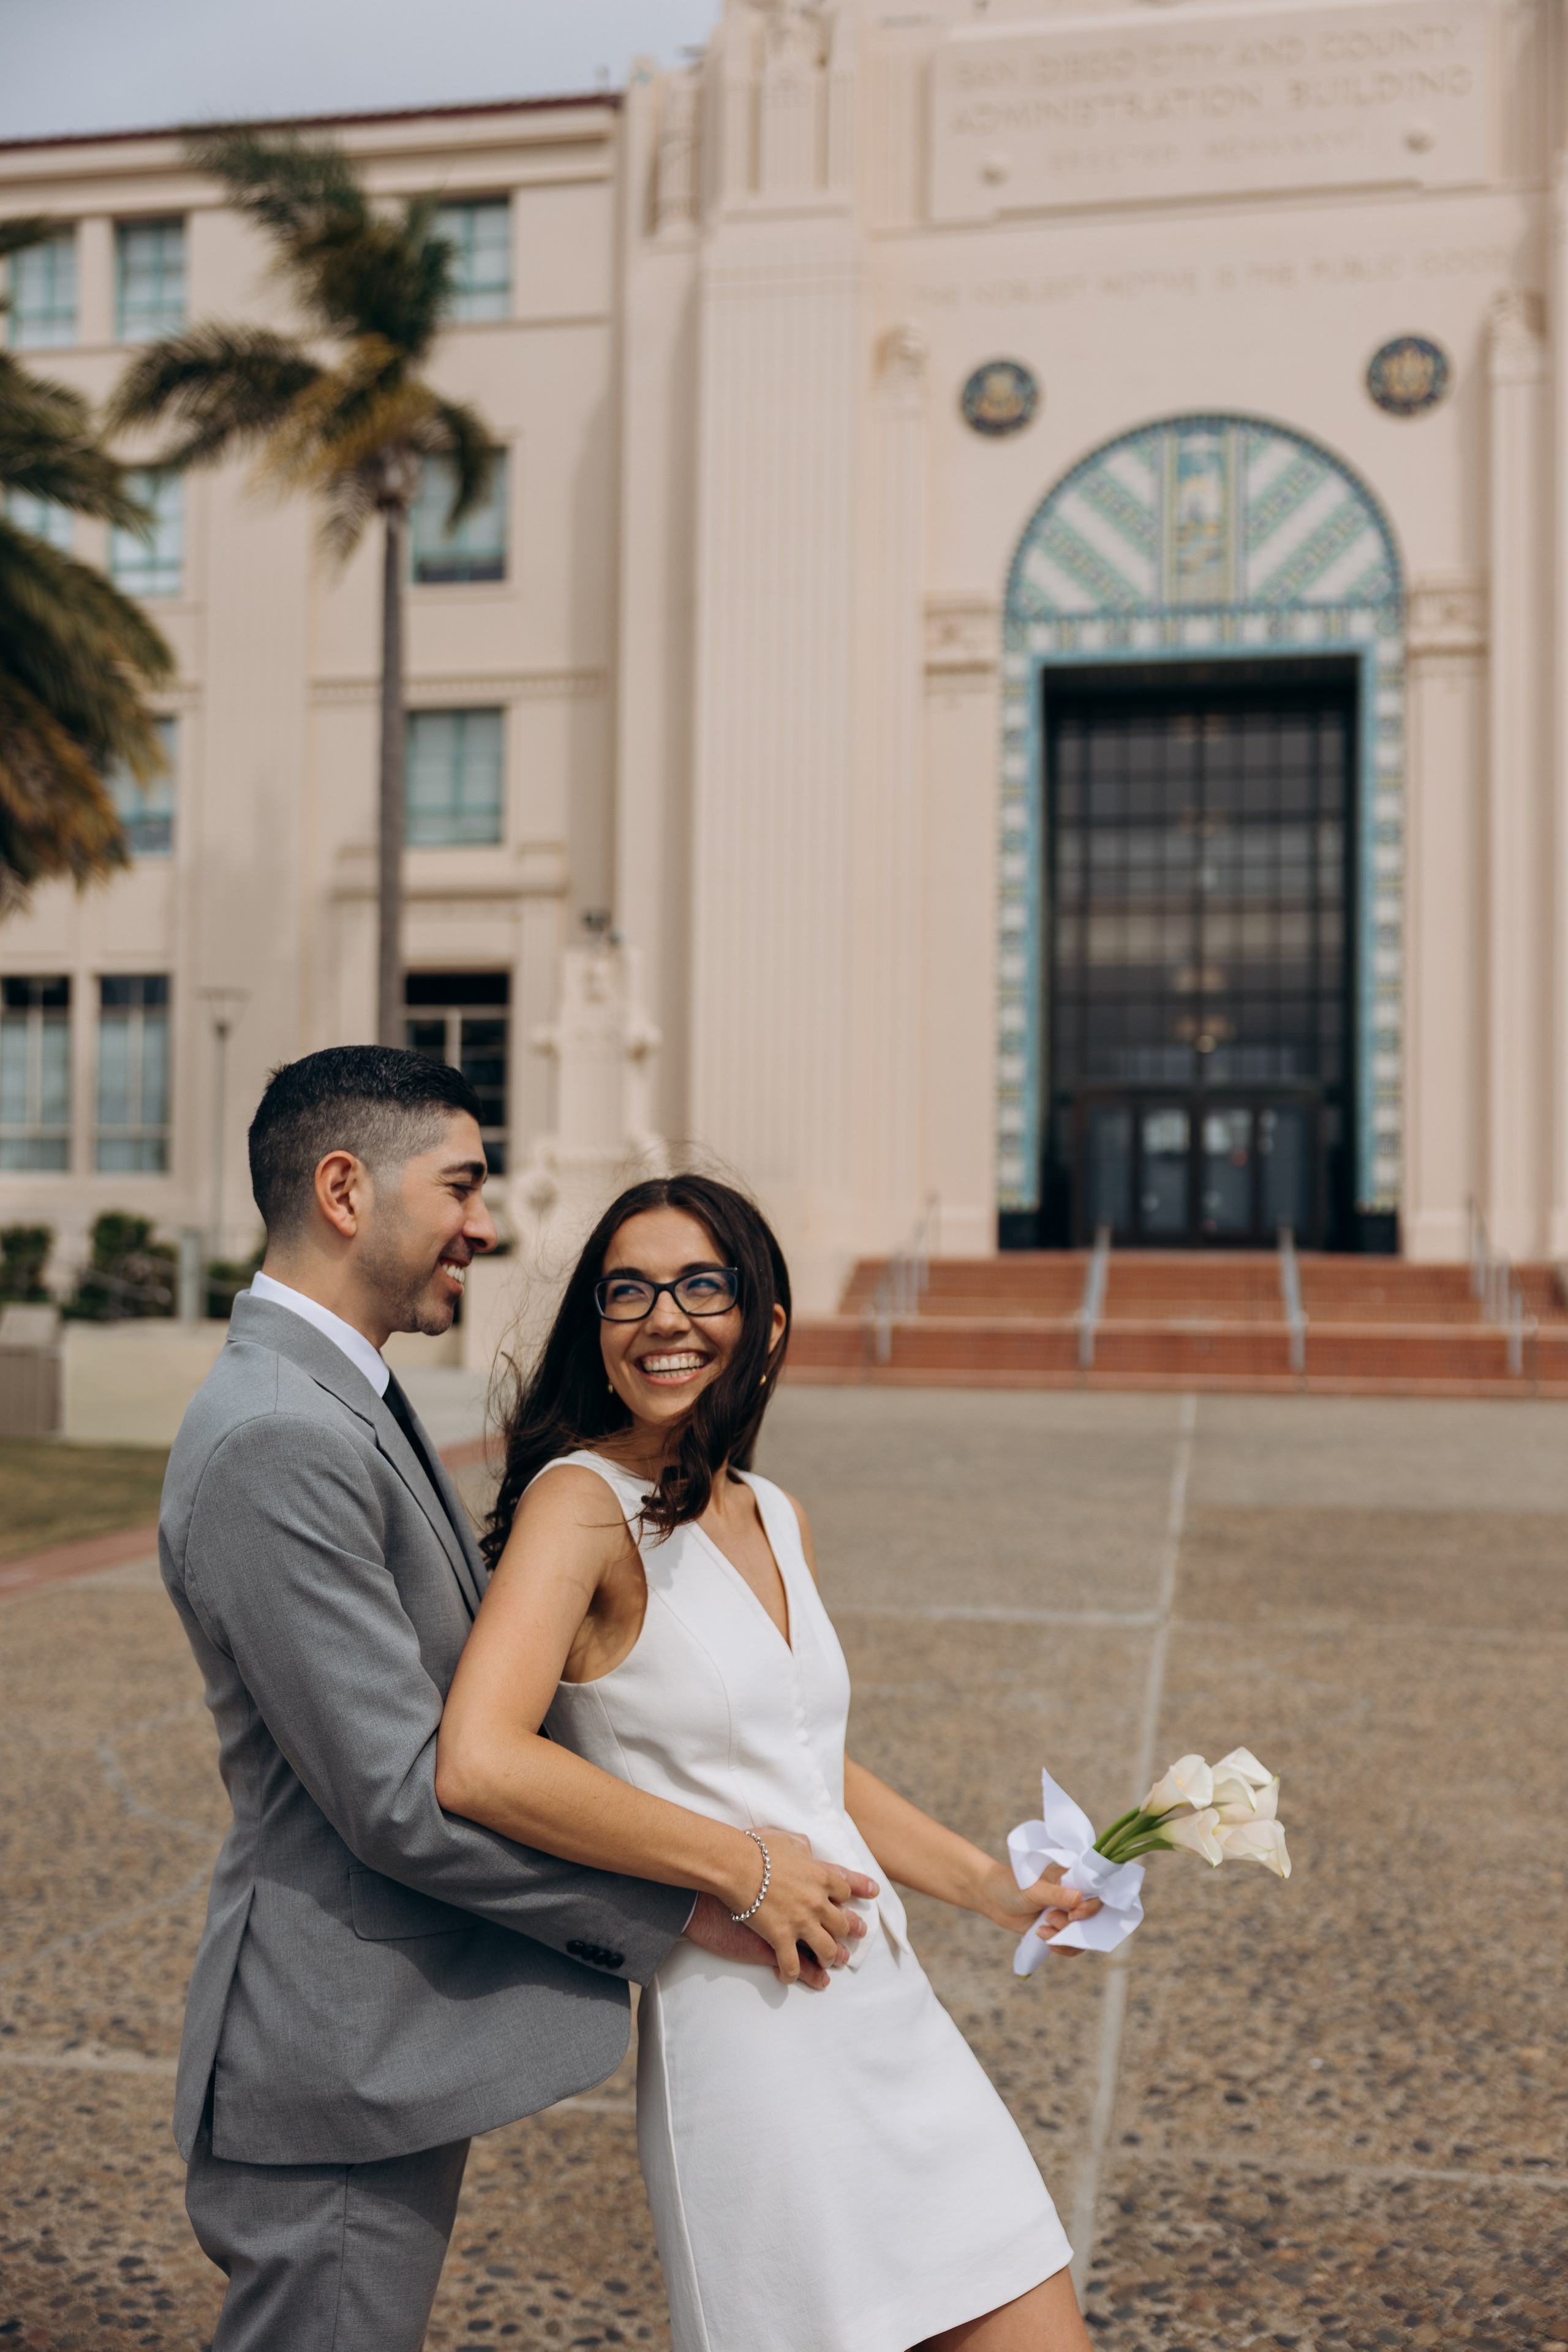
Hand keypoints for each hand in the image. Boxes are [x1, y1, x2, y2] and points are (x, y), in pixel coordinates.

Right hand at [705, 1826, 878, 1986]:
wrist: (735, 1865)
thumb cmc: (758, 1849)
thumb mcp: (787, 1840)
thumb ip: (802, 1846)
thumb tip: (808, 1847)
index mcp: (821, 1877)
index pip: (846, 1890)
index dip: (854, 1895)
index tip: (871, 1896)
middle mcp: (817, 1902)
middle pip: (842, 1924)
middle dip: (849, 1932)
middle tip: (855, 1938)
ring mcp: (801, 1923)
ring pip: (827, 1949)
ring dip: (829, 1957)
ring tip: (828, 1962)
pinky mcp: (781, 1939)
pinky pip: (793, 1965)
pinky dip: (791, 1974)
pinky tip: (787, 1977)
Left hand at [974, 1857, 1100, 1958]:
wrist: (994, 1900)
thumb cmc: (1012, 1886)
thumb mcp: (1033, 1889)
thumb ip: (1056, 1894)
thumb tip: (1078, 1898)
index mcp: (1072, 1879)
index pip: (1094, 1893)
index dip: (1089, 1907)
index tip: (1073, 1914)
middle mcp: (1074, 1897)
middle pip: (1091, 1918)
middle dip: (1072, 1925)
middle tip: (1050, 1919)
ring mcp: (1067, 1915)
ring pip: (1081, 1934)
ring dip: (1063, 1936)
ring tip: (1042, 1928)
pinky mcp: (1059, 1930)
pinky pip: (1071, 1945)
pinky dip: (1060, 1945)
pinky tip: (1041, 1936)